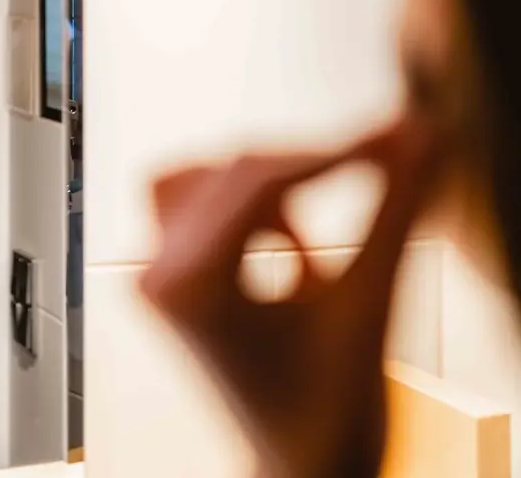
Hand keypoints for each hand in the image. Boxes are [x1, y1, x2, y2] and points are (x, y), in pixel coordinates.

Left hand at [138, 116, 440, 477]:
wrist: (302, 472)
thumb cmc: (330, 409)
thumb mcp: (368, 306)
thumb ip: (394, 213)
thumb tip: (423, 134)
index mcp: (189, 284)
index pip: (259, 181)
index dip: (334, 151)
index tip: (395, 136)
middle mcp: (156, 274)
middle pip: (228, 173)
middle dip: (308, 161)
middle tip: (384, 153)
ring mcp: (155, 278)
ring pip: (195, 180)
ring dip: (261, 182)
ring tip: (323, 213)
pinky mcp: (169, 282)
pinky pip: (195, 211)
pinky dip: (248, 211)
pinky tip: (302, 249)